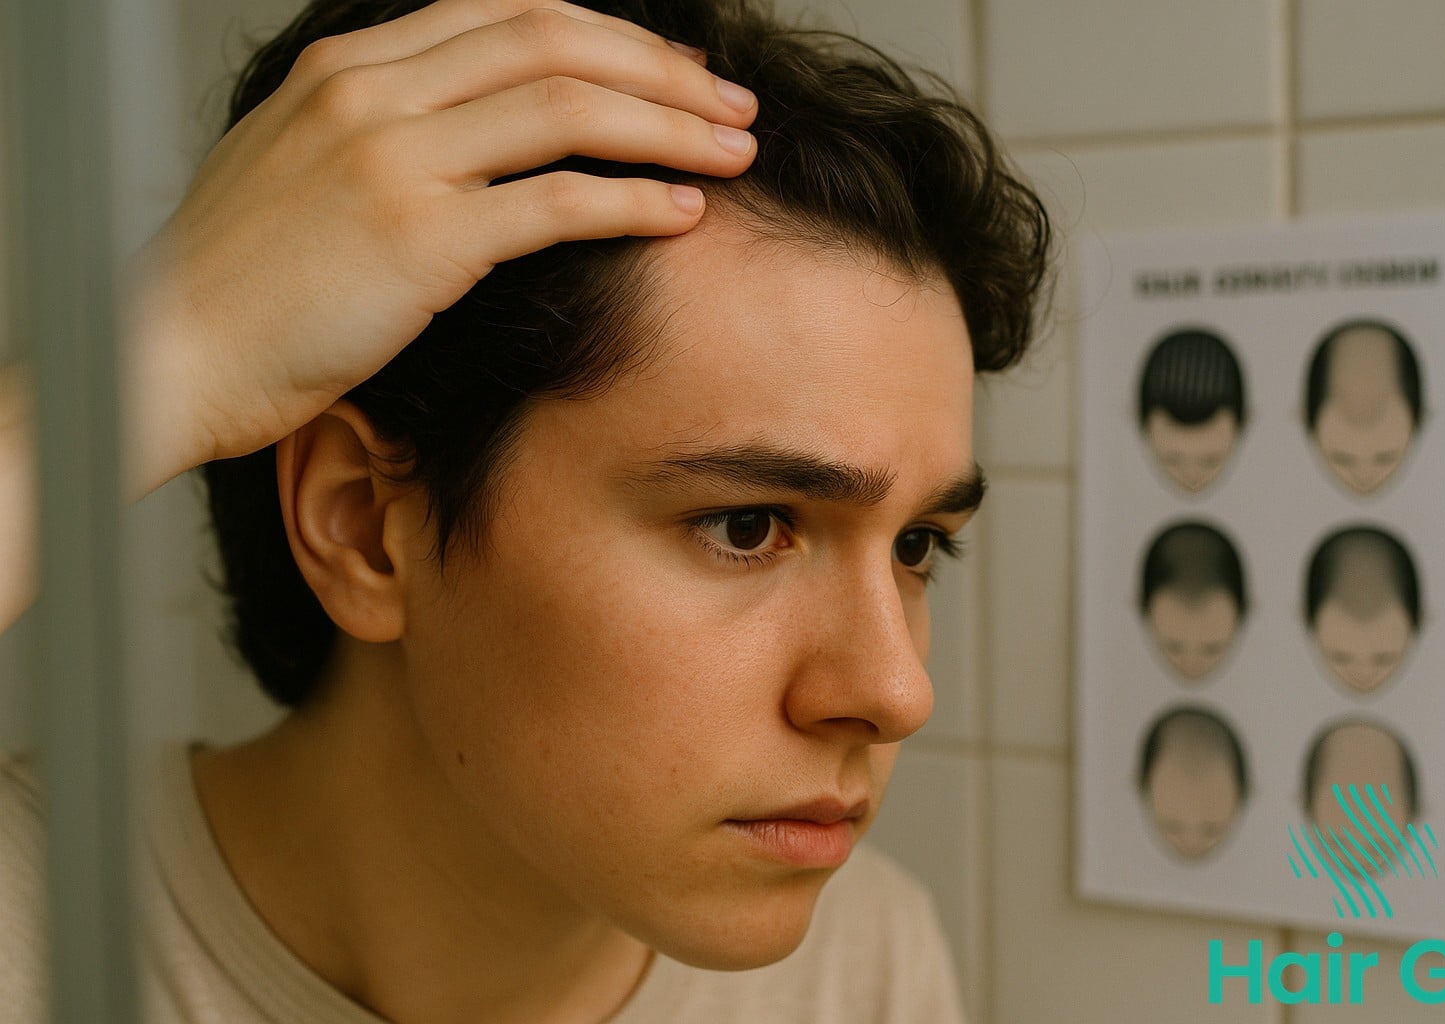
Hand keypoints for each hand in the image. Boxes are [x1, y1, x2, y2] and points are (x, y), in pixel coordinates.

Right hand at [124, 0, 757, 497]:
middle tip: (730, 104)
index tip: (670, 70)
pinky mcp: (420, 240)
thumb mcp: (296, 168)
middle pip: (555, 42)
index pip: (507, 13)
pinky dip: (634, 200)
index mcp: (348, 68)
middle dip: (661, 70)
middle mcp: (374, 94)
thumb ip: (382, 132)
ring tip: (736, 150)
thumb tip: (476, 137)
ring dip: (670, 127)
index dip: (608, 36)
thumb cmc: (235, 283)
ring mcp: (395, 160)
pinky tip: (684, 213)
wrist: (162, 351)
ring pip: (570, 110)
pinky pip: (558, 201)